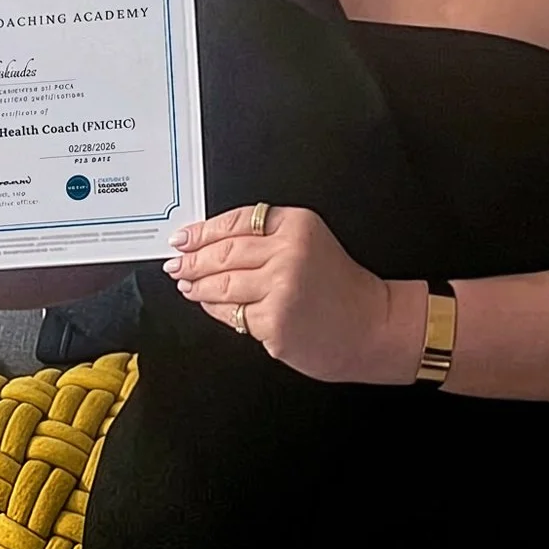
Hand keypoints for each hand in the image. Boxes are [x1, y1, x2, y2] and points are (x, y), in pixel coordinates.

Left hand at [165, 203, 409, 383]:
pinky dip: (216, 309)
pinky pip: (232, 314)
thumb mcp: (310, 244)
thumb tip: (209, 244)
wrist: (370, 326)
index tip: (184, 238)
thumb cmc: (340, 289)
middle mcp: (289, 253)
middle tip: (178, 263)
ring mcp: (281, 289)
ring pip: (222, 284)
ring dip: (197, 285)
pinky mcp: (275, 321)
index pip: (236, 221)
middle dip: (193, 260)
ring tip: (187, 284)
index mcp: (297, 226)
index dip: (203, 231)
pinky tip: (211, 305)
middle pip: (224, 252)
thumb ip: (267, 239)